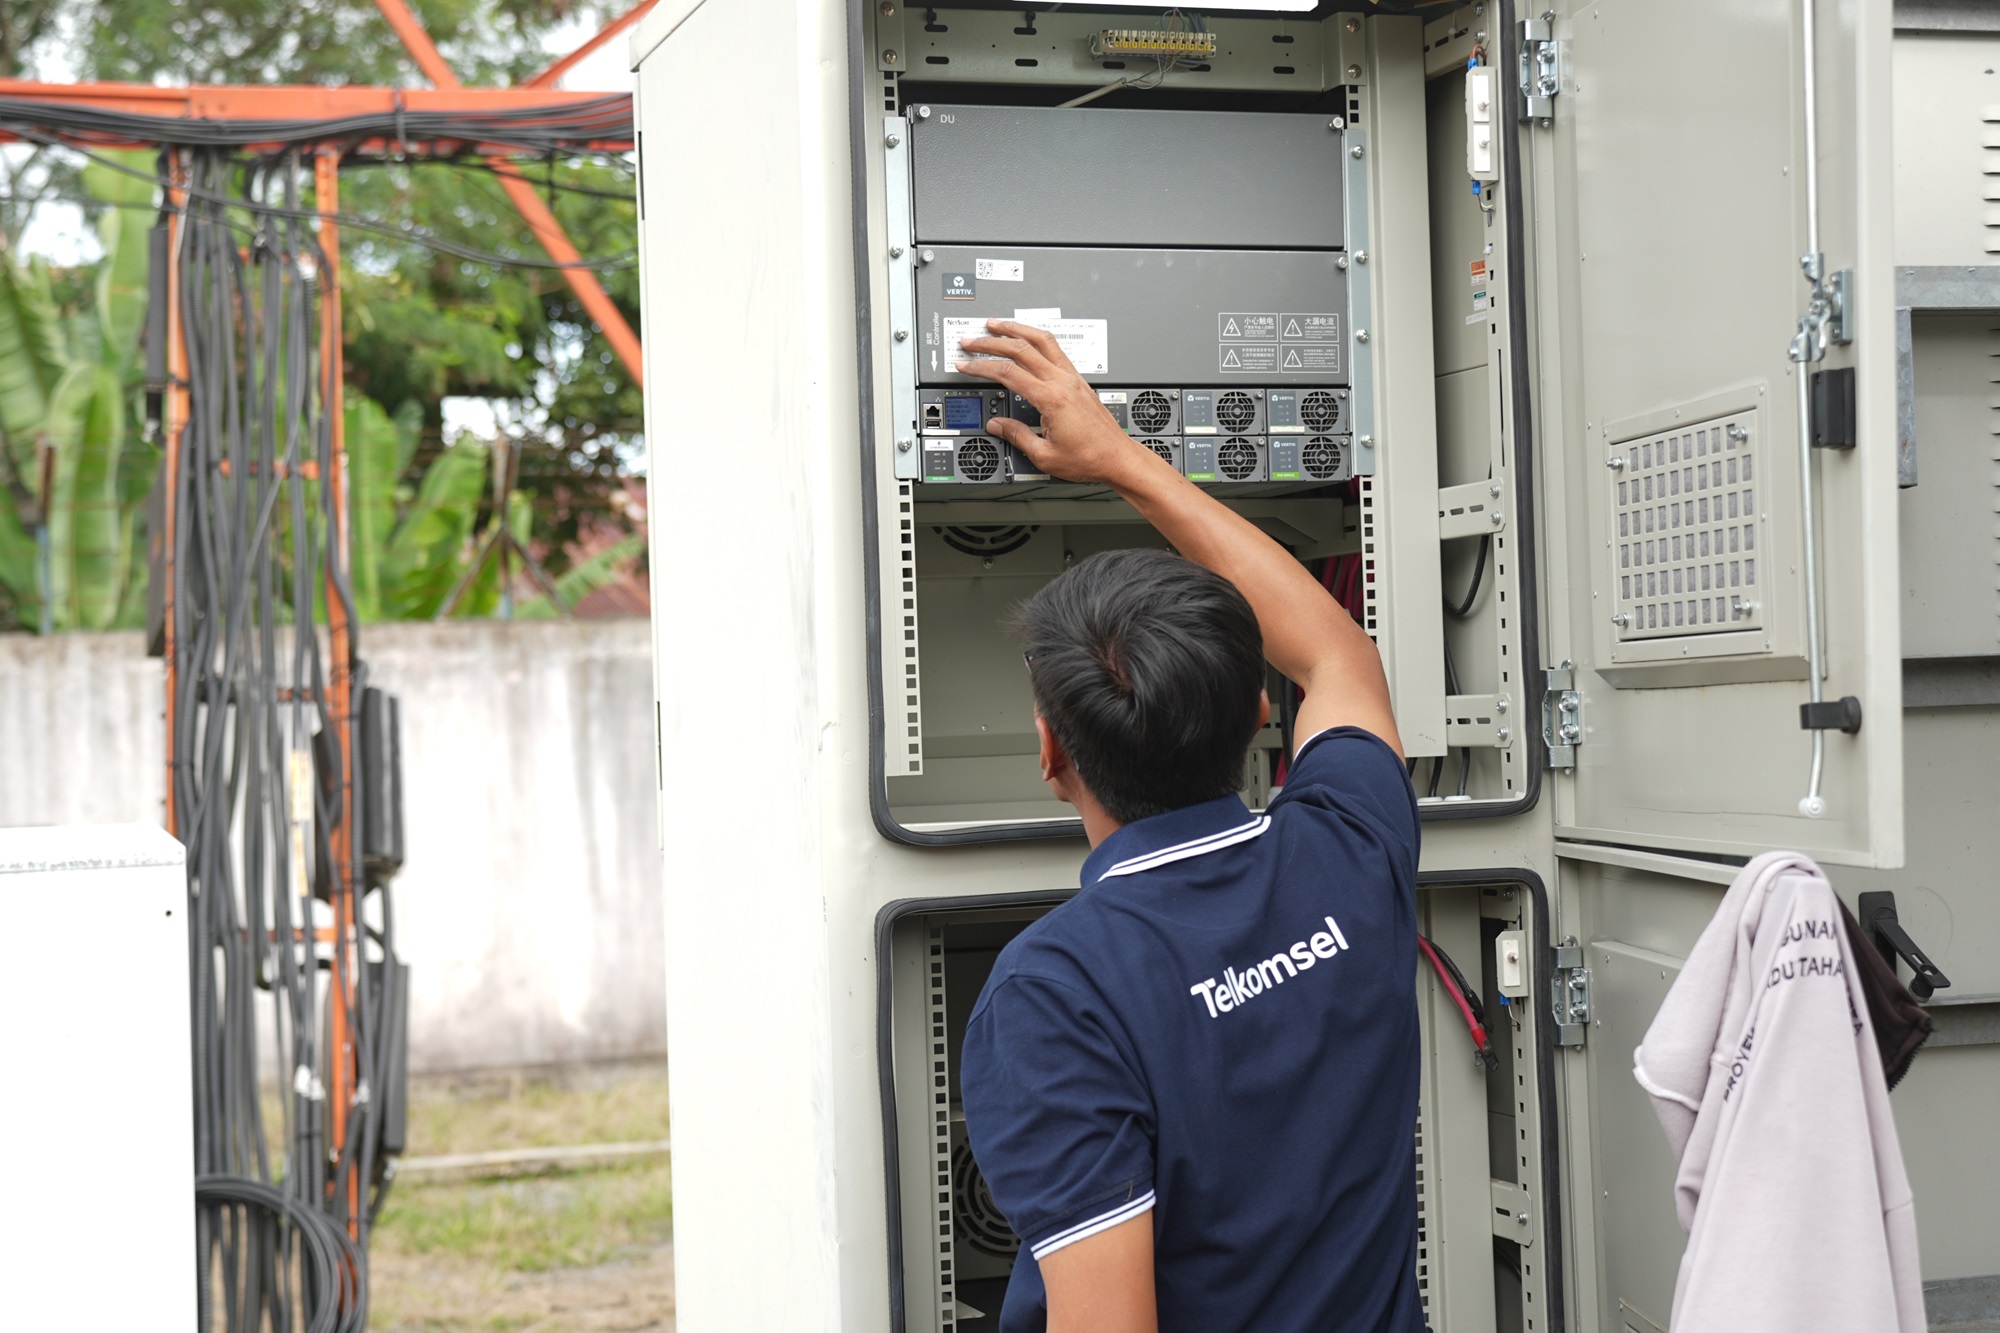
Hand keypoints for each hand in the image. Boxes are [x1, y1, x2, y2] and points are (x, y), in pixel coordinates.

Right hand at [956, 320, 1158, 486]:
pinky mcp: (1079, 380)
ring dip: (1016, 329)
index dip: (981, 366)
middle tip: (970, 340)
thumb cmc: (1090, 458)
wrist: (1117, 458)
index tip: (965, 364)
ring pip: (1042, 340)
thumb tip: (997, 425)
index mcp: (1052, 398)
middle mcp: (1063, 382)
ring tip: (997, 325)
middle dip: (991, 342)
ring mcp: (1073, 378)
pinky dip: (1036, 338)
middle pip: (1021, 348)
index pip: (1008, 373)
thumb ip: (1017, 436)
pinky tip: (1027, 338)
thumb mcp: (1045, 455)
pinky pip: (1055, 349)